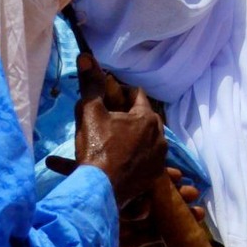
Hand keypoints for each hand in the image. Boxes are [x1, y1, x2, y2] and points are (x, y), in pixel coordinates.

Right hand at [75, 55, 166, 211]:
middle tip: (106, 119)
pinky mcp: (154, 176)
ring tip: (110, 140)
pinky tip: (119, 159)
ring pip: (145, 139)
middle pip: (143, 117)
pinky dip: (134, 157)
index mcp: (147, 117)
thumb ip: (91, 85)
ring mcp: (159, 158)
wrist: (101, 190)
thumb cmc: (96, 148)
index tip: (106, 97)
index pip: (136, 95)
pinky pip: (145, 160)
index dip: (120, 92)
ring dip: (132, 137)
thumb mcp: (90, 113)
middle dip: (127, 116)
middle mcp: (160, 136)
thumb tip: (87, 56)